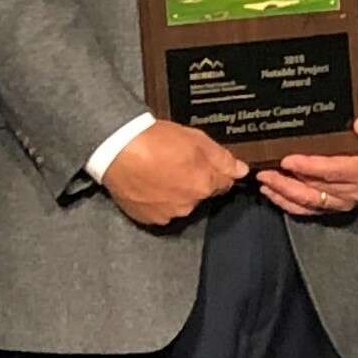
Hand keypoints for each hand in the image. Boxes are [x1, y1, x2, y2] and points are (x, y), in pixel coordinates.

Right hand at [108, 120, 248, 227]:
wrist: (116, 147)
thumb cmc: (153, 140)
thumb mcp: (196, 139)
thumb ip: (222, 158)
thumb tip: (240, 170)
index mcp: (204, 185)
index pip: (223, 184)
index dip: (215, 172)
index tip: (203, 165)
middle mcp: (188, 204)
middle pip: (201, 194)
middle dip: (193, 181)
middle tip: (175, 163)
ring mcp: (166, 213)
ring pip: (180, 203)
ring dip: (175, 192)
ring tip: (158, 172)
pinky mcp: (147, 218)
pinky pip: (159, 210)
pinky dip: (157, 200)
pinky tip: (148, 183)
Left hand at [261, 107, 357, 220]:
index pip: (334, 170)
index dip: (310, 167)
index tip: (288, 159)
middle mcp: (355, 190)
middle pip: (316, 188)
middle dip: (288, 179)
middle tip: (265, 169)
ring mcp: (342, 201)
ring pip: (308, 200)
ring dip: (283, 191)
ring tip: (264, 179)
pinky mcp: (333, 207)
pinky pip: (307, 209)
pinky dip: (287, 203)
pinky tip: (271, 192)